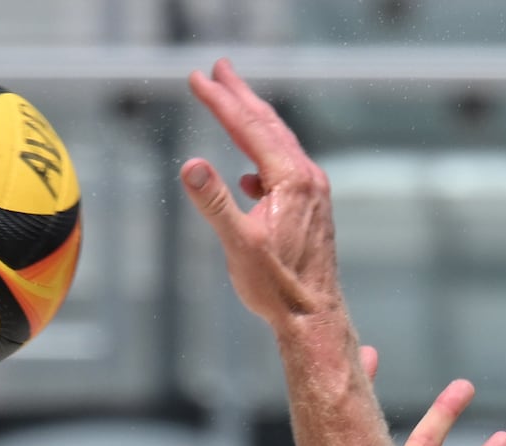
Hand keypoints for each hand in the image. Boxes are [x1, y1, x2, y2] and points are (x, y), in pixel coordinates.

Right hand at [180, 60, 340, 332]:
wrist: (314, 317)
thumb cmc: (277, 287)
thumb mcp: (239, 245)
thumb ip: (214, 203)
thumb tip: (190, 166)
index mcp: (291, 179)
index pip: (248, 127)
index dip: (221, 100)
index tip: (198, 78)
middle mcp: (308, 177)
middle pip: (268, 124)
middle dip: (241, 95)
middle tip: (220, 67)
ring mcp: (313, 191)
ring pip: (279, 143)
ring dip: (253, 121)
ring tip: (233, 104)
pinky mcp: (312, 207)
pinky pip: (284, 168)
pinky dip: (263, 157)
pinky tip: (249, 176)